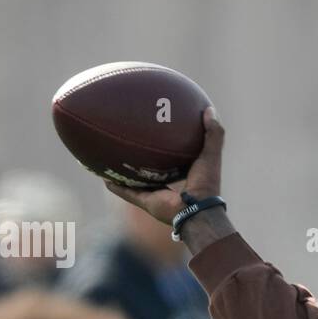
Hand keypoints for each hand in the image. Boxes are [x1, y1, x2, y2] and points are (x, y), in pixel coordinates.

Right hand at [104, 106, 223, 223]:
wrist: (197, 209)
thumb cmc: (206, 183)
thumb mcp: (212, 154)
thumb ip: (214, 133)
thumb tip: (209, 108)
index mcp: (186, 174)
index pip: (175, 156)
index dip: (168, 144)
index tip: (159, 130)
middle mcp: (171, 184)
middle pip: (153, 168)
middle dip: (143, 157)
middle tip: (132, 139)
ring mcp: (157, 195)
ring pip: (137, 182)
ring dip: (125, 173)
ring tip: (112, 158)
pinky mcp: (147, 202)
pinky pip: (127, 193)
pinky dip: (116, 187)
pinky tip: (104, 177)